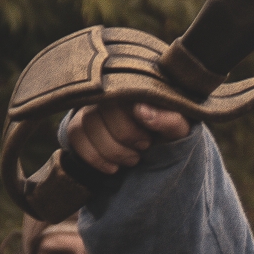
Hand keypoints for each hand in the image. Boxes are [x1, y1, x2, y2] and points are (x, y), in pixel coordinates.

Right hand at [66, 99, 190, 174]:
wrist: (159, 147)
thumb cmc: (170, 132)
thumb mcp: (180, 129)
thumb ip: (170, 119)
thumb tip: (140, 110)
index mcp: (132, 86)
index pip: (114, 102)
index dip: (128, 130)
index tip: (147, 142)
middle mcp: (107, 91)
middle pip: (94, 116)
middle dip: (119, 143)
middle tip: (141, 151)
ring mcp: (90, 107)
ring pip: (82, 127)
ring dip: (109, 152)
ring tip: (131, 160)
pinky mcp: (79, 123)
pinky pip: (74, 136)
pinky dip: (94, 157)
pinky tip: (112, 167)